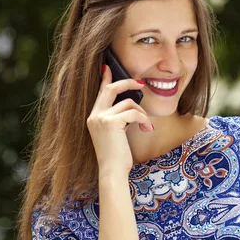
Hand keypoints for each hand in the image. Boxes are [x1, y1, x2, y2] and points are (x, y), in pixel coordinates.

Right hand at [86, 64, 153, 178]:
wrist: (112, 171)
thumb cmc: (116, 156)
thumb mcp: (114, 133)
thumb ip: (117, 117)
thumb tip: (129, 102)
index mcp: (93, 117)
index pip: (100, 92)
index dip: (105, 79)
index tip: (108, 67)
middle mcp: (94, 116)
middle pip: (110, 88)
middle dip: (127, 82)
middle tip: (140, 83)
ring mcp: (101, 118)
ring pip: (127, 102)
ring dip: (141, 112)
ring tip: (145, 124)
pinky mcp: (111, 122)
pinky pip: (133, 112)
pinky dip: (143, 119)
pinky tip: (146, 128)